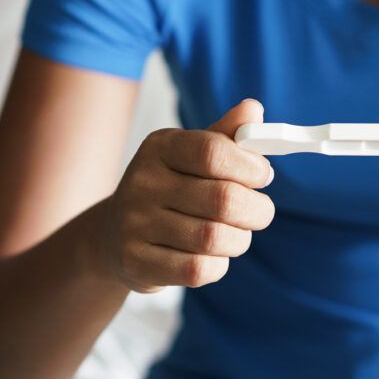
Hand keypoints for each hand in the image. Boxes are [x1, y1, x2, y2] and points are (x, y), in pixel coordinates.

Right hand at [92, 98, 275, 292]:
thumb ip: (226, 135)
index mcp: (160, 147)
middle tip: (261, 212)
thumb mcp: (193, 156)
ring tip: (237, 234)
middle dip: (257, 210)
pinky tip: (214, 255)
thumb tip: (253, 109)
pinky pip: (198, 269)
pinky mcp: (136, 262)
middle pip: (222, 199)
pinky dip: (219, 264)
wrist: (115, 235)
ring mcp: (134, 224)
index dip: (250, 166)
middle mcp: (142, 182)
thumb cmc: (170, 189)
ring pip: (214, 238)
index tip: (264, 176)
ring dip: (240, 239)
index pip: (212, 151)